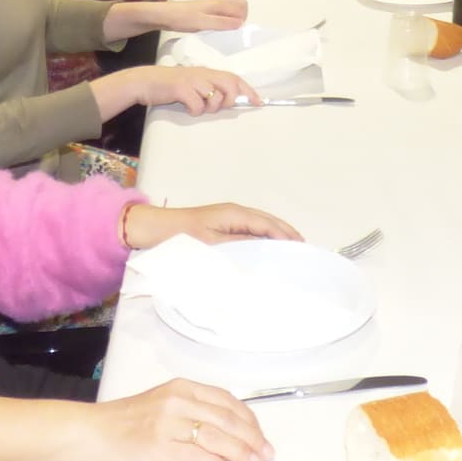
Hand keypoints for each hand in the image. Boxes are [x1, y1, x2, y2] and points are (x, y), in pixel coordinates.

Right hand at [86, 378, 275, 460]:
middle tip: (265, 453)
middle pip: (226, 419)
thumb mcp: (164, 403)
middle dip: (251, 437)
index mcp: (182, 387)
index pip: (227, 401)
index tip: (260, 435)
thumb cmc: (127, 420)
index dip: (249, 419)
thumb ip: (194, 411)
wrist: (93, 431)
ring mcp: (168, 422)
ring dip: (240, 452)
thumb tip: (228, 431)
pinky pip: (197, 456)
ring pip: (216, 437)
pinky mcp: (159, 445)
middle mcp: (178, 401)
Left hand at [124, 201, 302, 248]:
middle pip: (268, 221)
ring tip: (292, 248)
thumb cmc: (183, 236)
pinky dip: (264, 236)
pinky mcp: (224, 225)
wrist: (157, 230)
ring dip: (276, 234)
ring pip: (260, 224)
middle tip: (304, 248)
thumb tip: (267, 247)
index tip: (301, 247)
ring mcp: (230, 217)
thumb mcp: (214, 243)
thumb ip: (241, 245)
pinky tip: (268, 247)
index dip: (285, 235)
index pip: (267, 224)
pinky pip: (251, 229)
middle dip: (286, 232)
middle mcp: (236, 212)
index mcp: (235, 214)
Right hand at [135, 65, 257, 114]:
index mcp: (207, 72)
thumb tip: (227, 101)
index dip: (248, 90)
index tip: (258, 102)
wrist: (144, 82)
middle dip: (230, 100)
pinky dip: (195, 111)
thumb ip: (208, 89)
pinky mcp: (180, 88)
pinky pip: (197, 105)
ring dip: (210, 107)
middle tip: (221, 107)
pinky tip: (187, 108)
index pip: (234, 78)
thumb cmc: (169, 86)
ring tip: (199, 108)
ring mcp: (192, 80)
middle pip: (229, 84)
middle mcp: (202, 73)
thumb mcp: (192, 84)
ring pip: (215, 96)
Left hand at [155, 0, 248, 32]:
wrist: (164, 15)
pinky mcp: (202, 4)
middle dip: (240, 14)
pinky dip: (221, 8)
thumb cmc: (183, 19)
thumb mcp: (203, 23)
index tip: (236, 30)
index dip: (243, 19)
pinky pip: (218, 3)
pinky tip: (214, 18)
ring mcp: (209, 0)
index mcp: (219, 3)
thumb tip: (240, 23)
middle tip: (232, 27)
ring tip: (225, 24)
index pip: (242, 6)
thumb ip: (221, 22)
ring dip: (232, 11)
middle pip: (238, 1)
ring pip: (229, 1)